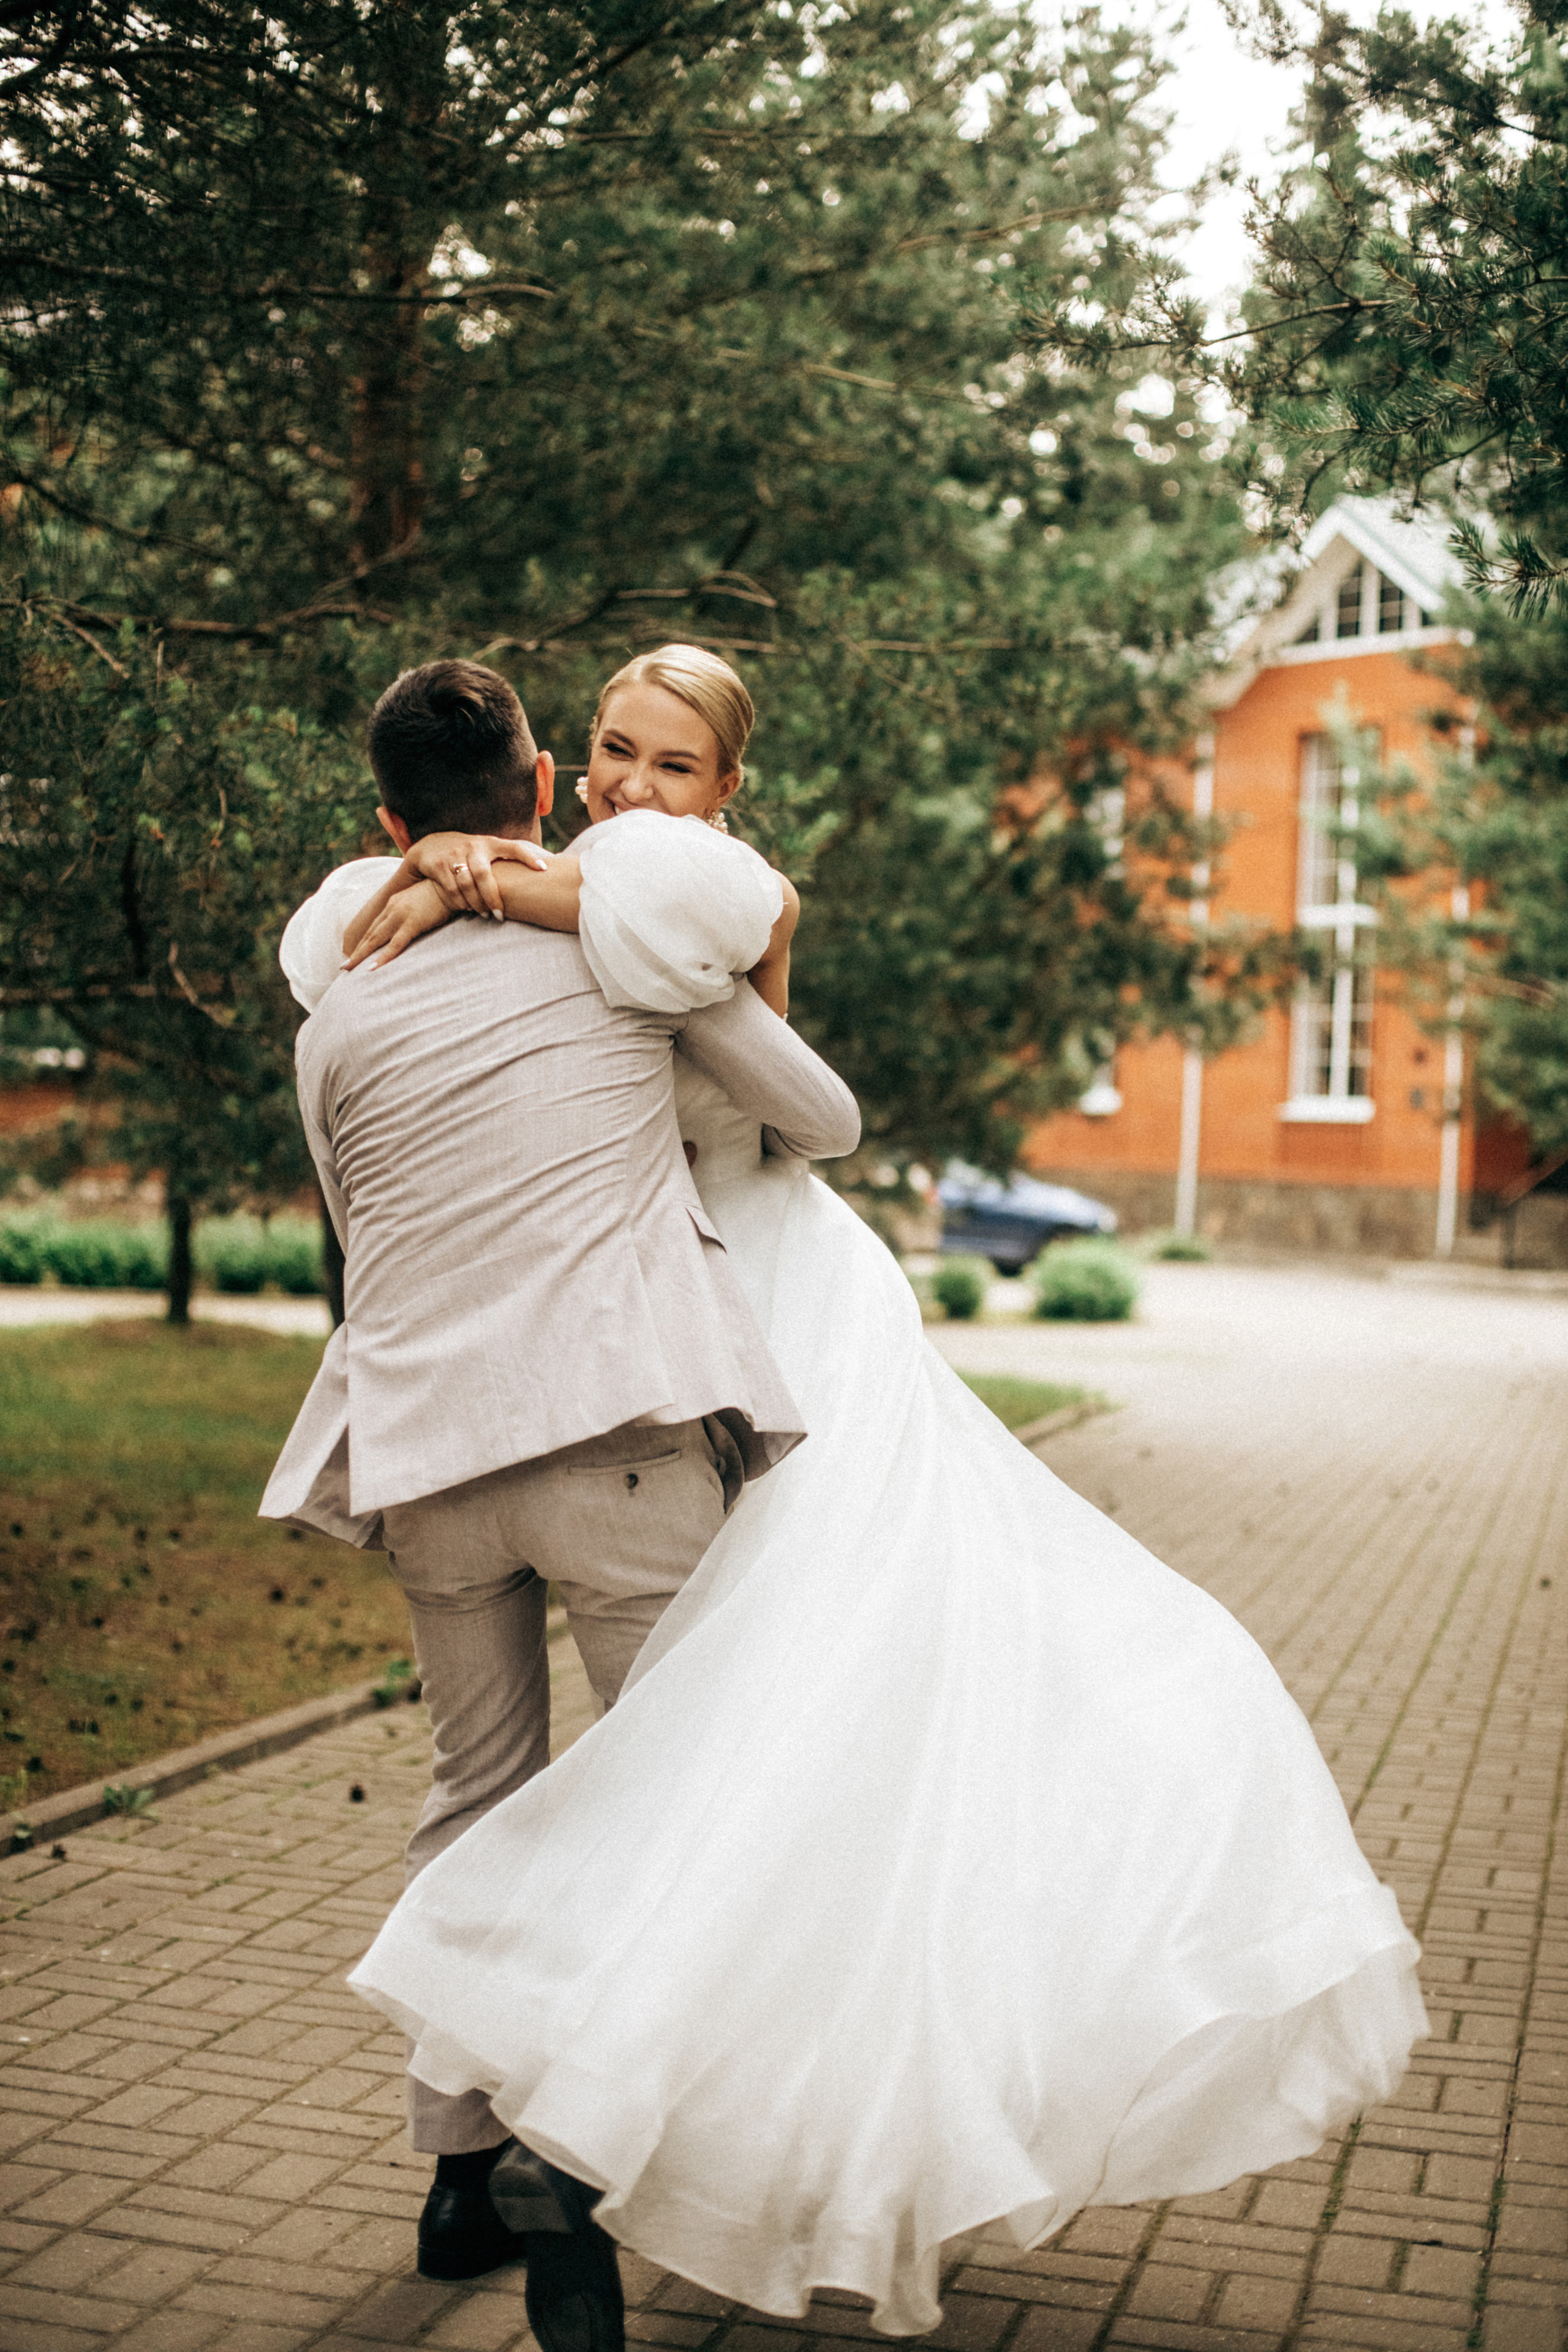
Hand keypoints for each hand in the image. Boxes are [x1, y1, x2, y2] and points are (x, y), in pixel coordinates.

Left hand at [343, 879, 451, 971]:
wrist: (455, 883)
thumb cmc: (444, 893)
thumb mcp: (423, 901)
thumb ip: (414, 911)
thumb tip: (414, 921)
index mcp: (394, 903)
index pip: (375, 927)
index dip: (363, 942)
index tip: (355, 954)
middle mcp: (392, 909)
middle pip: (370, 934)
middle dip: (356, 951)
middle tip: (344, 967)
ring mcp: (401, 915)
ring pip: (376, 939)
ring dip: (361, 955)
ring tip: (349, 969)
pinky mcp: (412, 923)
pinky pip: (395, 944)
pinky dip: (382, 957)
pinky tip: (372, 968)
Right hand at [405, 832, 550, 917]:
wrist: (430, 846)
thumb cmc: (468, 853)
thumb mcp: (486, 850)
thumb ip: (506, 858)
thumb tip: (543, 870)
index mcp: (490, 843)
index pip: (513, 847)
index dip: (529, 857)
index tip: (544, 869)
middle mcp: (472, 846)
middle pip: (484, 875)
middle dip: (492, 898)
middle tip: (500, 915)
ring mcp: (454, 855)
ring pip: (467, 885)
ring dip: (476, 904)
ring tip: (485, 914)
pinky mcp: (438, 865)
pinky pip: (451, 889)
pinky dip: (460, 903)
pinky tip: (466, 908)